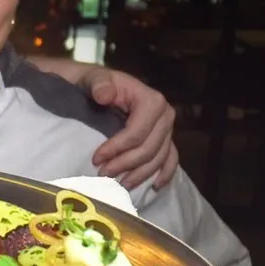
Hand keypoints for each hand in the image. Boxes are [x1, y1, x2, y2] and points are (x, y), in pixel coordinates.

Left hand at [23, 56, 178, 188]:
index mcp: (152, 100)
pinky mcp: (166, 140)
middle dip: (126, 165)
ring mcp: (168, 129)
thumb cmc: (96, 85)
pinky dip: (164, 174)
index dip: (117, 148)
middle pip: (149, 149)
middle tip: (102, 174)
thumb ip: (99, 84)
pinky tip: (154, 186)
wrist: (100, 87)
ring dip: (139, 175)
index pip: (137, 132)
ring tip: (118, 184)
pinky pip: (170, 160)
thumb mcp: (94, 79)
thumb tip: (104, 95)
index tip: (96, 159)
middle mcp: (165, 115)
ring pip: (158, 159)